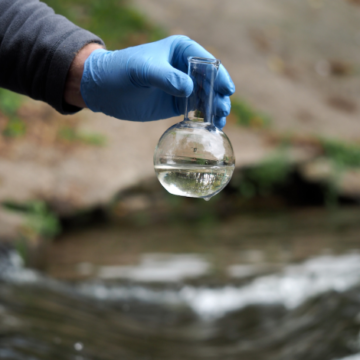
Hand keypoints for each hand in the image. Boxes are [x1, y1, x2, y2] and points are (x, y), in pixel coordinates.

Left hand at [78, 36, 234, 128]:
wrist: (104, 90)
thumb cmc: (120, 71)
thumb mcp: (142, 71)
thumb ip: (166, 77)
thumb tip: (189, 88)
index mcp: (180, 50)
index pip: (206, 61)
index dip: (218, 75)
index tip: (226, 89)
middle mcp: (185, 68)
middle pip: (211, 81)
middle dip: (219, 95)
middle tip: (223, 110)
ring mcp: (182, 87)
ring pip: (207, 97)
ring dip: (215, 108)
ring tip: (220, 121)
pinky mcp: (177, 104)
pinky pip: (196, 110)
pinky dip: (205, 118)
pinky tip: (212, 126)